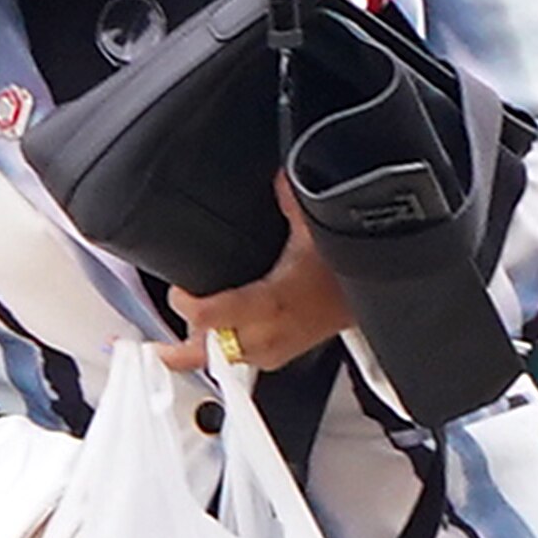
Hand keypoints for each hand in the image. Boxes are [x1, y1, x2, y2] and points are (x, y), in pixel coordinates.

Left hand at [162, 185, 356, 372]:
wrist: (378, 299)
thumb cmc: (353, 272)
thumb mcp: (319, 228)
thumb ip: (290, 198)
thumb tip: (277, 174)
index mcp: (273, 301)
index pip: (212, 317)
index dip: (187, 305)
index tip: (180, 290)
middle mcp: (272, 332)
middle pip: (214, 352)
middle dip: (186, 344)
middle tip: (159, 343)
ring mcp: (279, 348)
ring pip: (229, 363)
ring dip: (204, 354)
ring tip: (173, 352)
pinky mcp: (288, 352)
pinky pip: (249, 362)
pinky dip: (229, 355)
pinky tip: (217, 347)